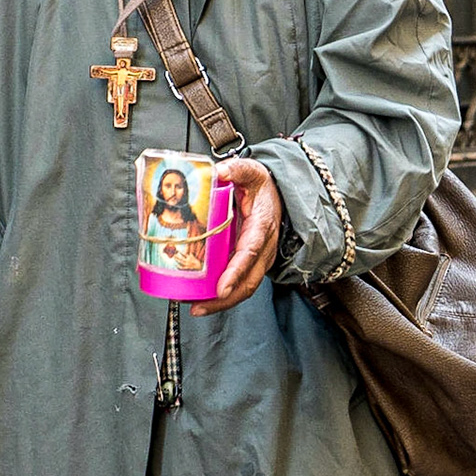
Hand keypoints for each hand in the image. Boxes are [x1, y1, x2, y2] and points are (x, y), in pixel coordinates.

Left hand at [194, 157, 281, 315]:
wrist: (279, 195)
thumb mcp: (251, 171)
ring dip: (221, 302)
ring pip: (245, 287)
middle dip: (225, 299)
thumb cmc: (262, 187)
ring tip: (196, 307)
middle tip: (199, 306)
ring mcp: (259, 259)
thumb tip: (218, 171)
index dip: (235, 272)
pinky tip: (202, 298)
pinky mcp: (251, 264)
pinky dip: (222, 295)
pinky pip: (240, 283)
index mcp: (261, 226)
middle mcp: (263, 248)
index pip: (249, 253)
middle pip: (248, 281)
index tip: (221, 288)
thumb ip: (235, 168)